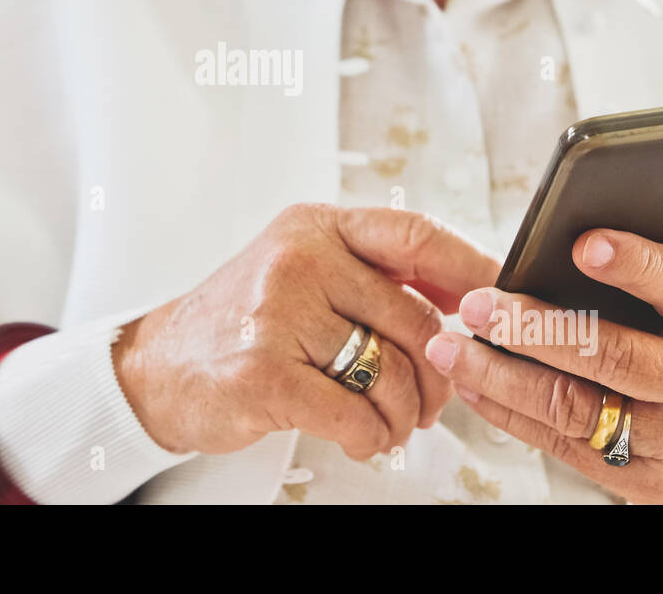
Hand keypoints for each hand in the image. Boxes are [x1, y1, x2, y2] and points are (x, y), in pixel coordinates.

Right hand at [113, 204, 499, 458]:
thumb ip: (373, 276)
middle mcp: (298, 259)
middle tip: (431, 400)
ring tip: (389, 423)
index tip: (503, 299)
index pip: (415, 234)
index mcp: (315, 227)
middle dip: (438, 372)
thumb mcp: (302, 272)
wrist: (159, 365)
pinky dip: (370, 436)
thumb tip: (466, 295)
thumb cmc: (242, 321)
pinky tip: (359, 436)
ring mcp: (278, 312)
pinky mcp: (264, 372)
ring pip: (393, 372)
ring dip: (405, 415)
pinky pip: (356, 413)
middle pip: (416, 318)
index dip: (472, 267)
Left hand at [422, 191, 662, 502]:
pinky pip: (563, 444)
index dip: (635, 265)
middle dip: (538, 328)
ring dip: (503, 376)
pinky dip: (511, 416)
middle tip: (479, 302)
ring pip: (574, 405)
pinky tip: (471, 386)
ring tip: (450, 347)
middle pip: (612, 353)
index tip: (581, 243)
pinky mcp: (635, 477)